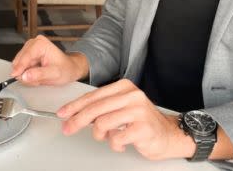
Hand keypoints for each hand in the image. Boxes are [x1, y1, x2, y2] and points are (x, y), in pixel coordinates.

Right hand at [10, 35, 88, 85]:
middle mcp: (33, 43)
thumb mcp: (55, 74)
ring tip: (39, 78)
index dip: (20, 67)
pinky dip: (27, 74)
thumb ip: (40, 75)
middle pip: (20, 60)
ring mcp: (29, 49)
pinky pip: (20, 67)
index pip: (26, 56)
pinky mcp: (27, 55)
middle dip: (26, 73)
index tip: (15, 75)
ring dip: (27, 75)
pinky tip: (36, 75)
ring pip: (18, 65)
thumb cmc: (66, 69)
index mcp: (40, 44)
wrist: (69, 69)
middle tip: (37, 81)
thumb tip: (24, 76)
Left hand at [57, 79, 193, 159]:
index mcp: (124, 87)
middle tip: (68, 128)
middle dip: (77, 120)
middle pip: (95, 109)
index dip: (75, 106)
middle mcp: (131, 96)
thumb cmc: (142, 123)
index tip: (63, 114)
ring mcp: (138, 111)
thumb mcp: (120, 109)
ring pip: (102, 123)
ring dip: (101, 135)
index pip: (93, 96)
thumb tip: (75, 113)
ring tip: (108, 138)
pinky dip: (115, 145)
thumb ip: (101, 108)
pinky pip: (116, 138)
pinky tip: (122, 143)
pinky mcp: (143, 127)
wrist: (169, 135)